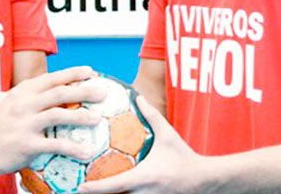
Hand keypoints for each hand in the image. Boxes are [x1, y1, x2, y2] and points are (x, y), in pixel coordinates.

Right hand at [0, 66, 106, 175]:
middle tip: (103, 92)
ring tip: (98, 118)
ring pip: (58, 115)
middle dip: (84, 90)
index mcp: (22, 92)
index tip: (91, 72)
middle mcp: (25, 104)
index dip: (72, 73)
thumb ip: (20, 95)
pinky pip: (54, 144)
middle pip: (60, 93)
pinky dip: (72, 147)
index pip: (51, 78)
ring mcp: (25, 123)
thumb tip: (33, 90)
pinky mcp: (26, 144)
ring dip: (81, 116)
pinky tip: (87, 152)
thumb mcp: (5, 103)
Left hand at [76, 96, 208, 193]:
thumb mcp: (168, 134)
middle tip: (77, 189)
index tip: (79, 187)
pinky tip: (110, 192)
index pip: (114, 185)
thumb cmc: (184, 156)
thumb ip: (152, 116)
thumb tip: (138, 96)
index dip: (95, 188)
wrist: (203, 179)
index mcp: (144, 177)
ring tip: (89, 191)